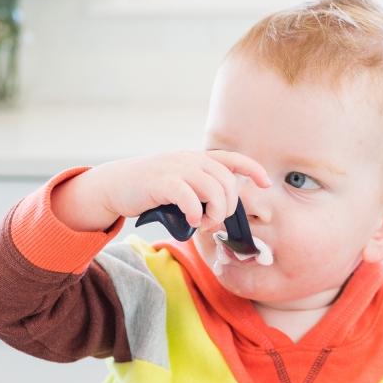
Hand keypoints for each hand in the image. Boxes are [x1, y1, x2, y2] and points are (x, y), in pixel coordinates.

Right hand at [51, 150, 270, 232]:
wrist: (116, 185)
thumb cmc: (152, 190)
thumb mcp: (181, 184)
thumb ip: (201, 192)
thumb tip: (221, 214)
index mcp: (198, 159)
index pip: (233, 159)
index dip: (253, 170)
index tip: (266, 184)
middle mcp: (191, 160)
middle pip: (227, 183)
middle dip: (227, 207)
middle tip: (213, 221)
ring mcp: (177, 168)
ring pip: (213, 190)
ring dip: (214, 213)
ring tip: (202, 223)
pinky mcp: (162, 182)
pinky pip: (190, 197)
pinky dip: (195, 213)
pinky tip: (190, 220)